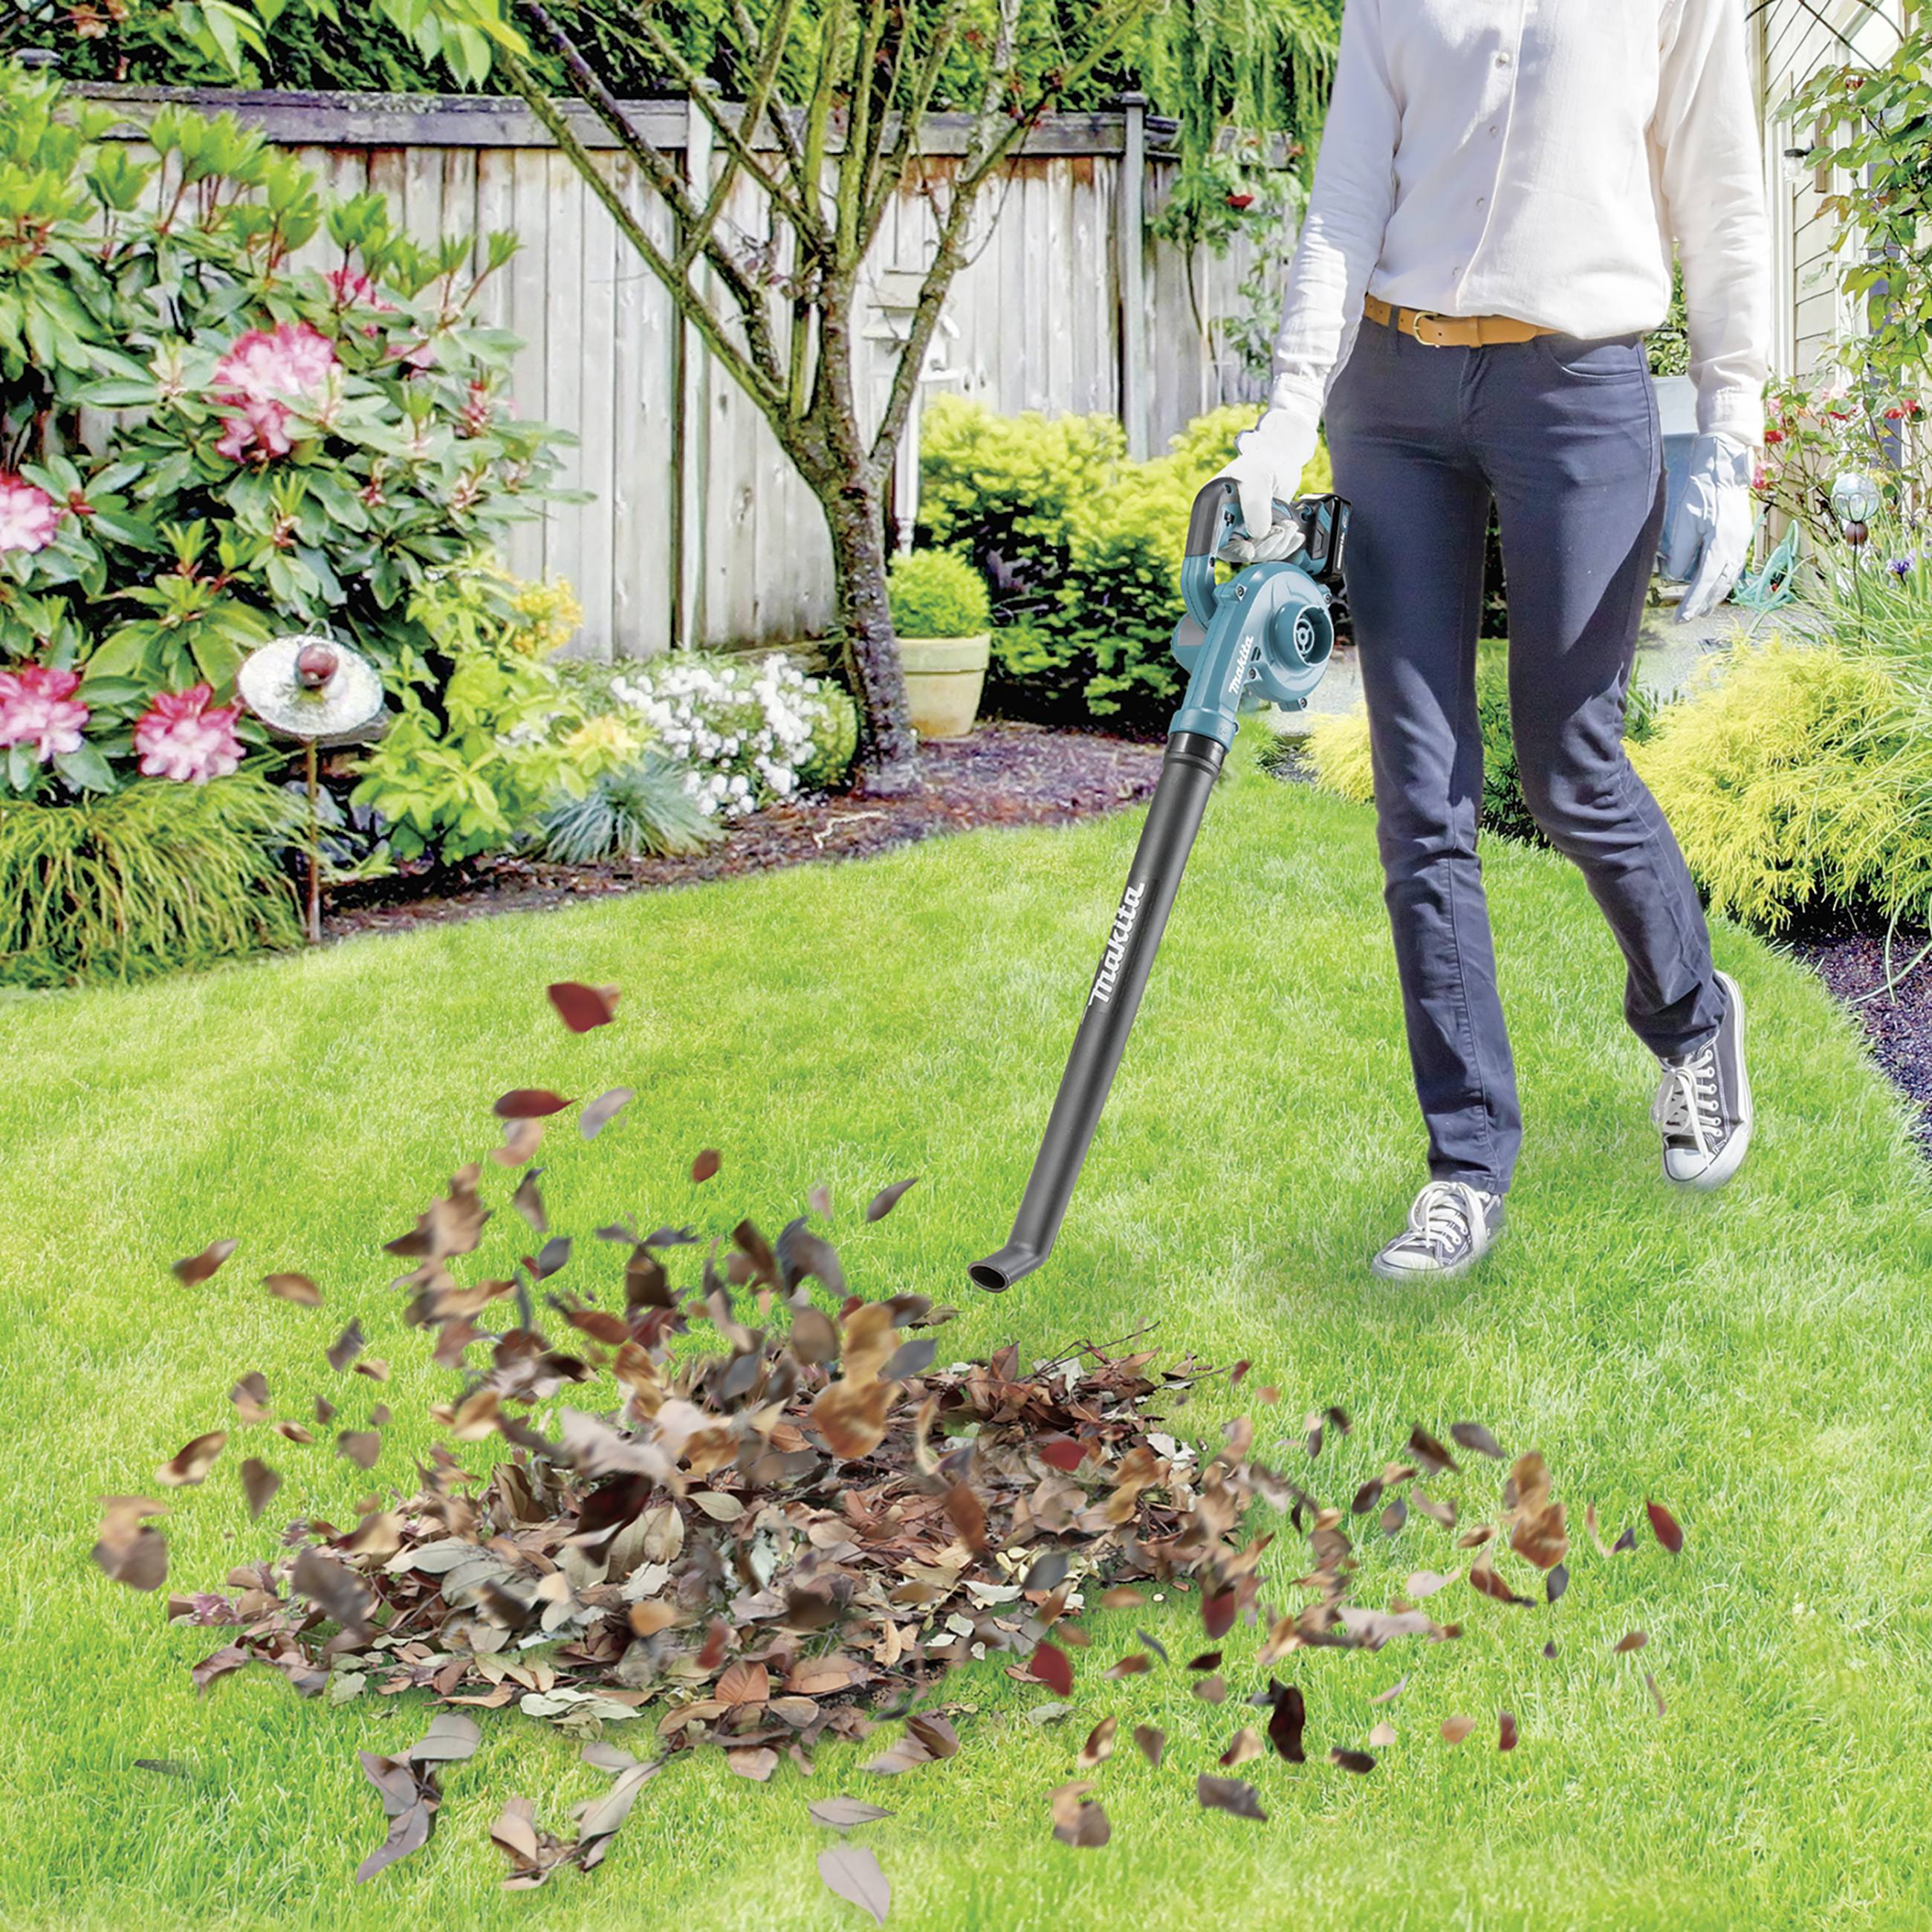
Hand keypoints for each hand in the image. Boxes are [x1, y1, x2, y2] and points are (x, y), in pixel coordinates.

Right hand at [1214, 410, 1316, 561]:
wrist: (1283, 462)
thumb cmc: (1263, 462)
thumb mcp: (1256, 478)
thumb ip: (1255, 505)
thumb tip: (1258, 533)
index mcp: (1213, 508)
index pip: (1216, 540)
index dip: (1233, 549)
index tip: (1250, 549)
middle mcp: (1225, 522)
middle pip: (1239, 552)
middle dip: (1264, 545)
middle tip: (1281, 529)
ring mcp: (1244, 530)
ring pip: (1258, 554)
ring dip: (1278, 545)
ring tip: (1290, 526)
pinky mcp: (1260, 534)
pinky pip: (1270, 552)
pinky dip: (1285, 547)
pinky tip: (1294, 535)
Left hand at [1662, 433, 1753, 621]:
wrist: (1724, 469)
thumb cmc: (1702, 492)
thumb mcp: (1685, 523)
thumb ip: (1682, 553)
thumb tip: (1675, 576)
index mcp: (1722, 544)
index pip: (1705, 581)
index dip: (1693, 602)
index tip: (1682, 618)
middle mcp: (1736, 546)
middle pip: (1720, 584)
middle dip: (1703, 603)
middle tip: (1687, 619)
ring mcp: (1741, 541)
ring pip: (1730, 577)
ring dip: (1716, 595)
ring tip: (1703, 611)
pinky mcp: (1741, 537)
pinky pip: (1734, 566)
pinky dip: (1724, 581)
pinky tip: (1716, 588)